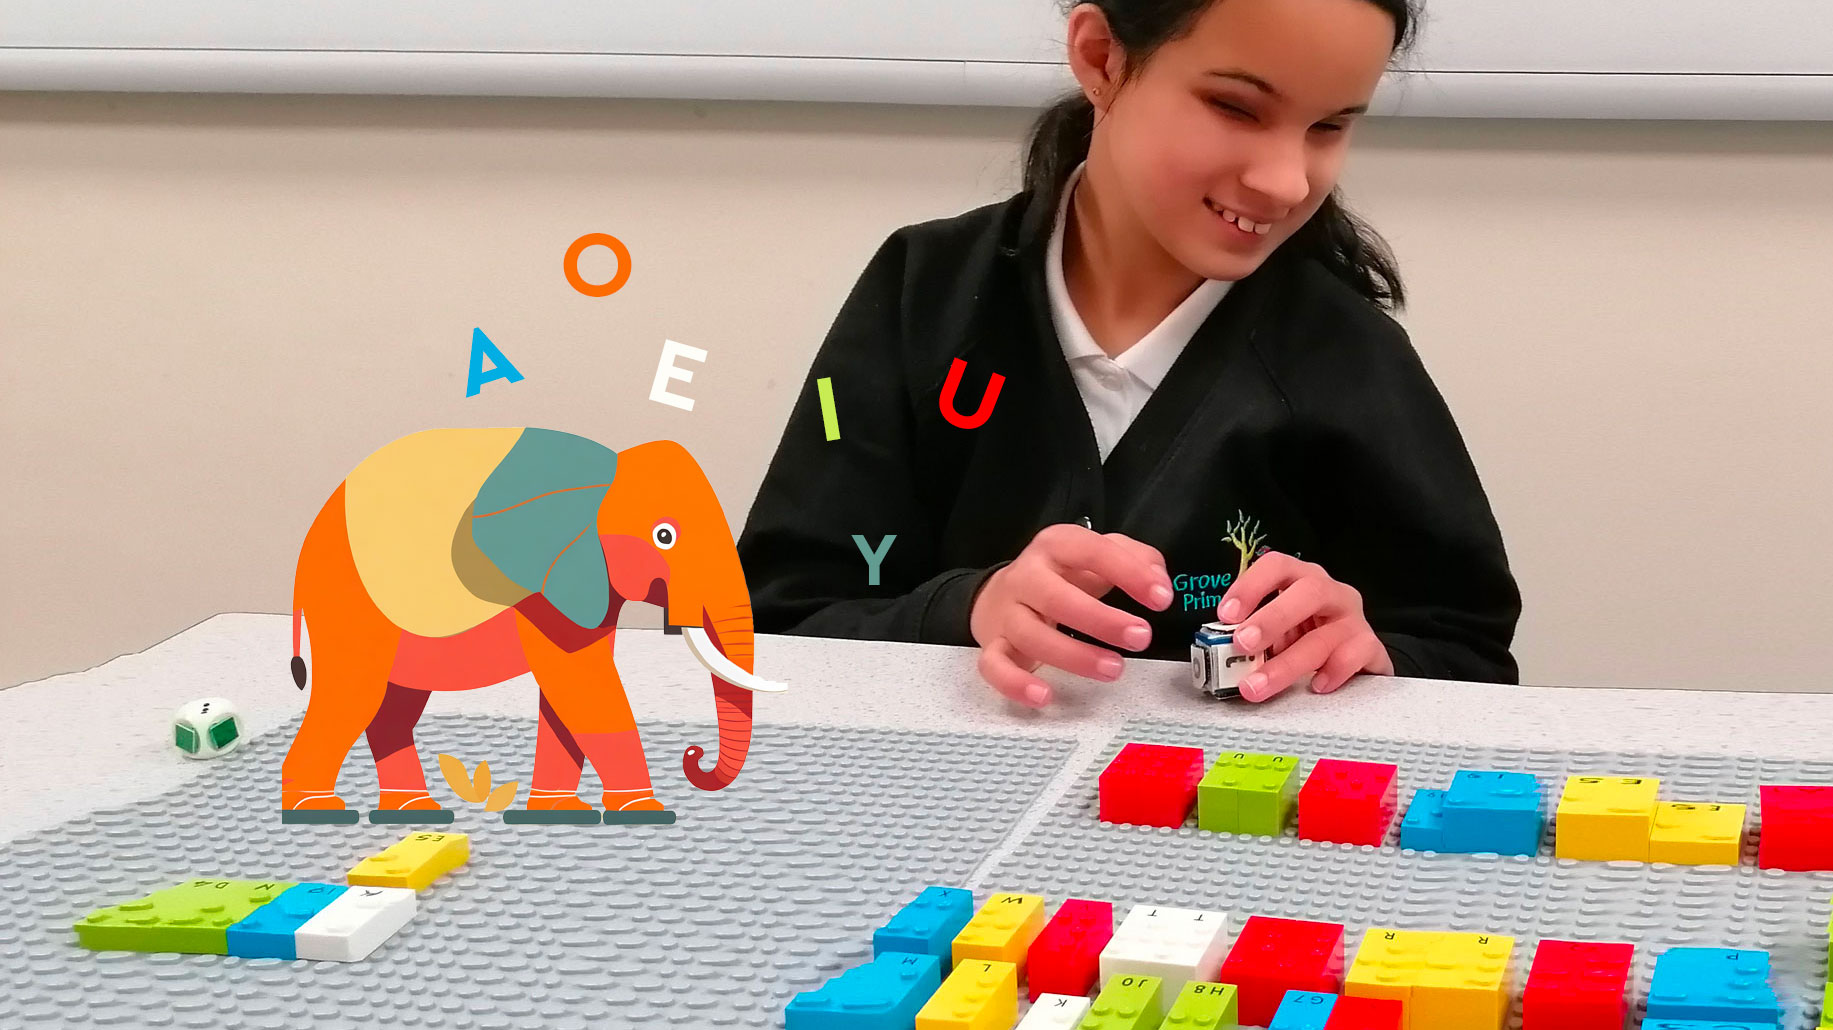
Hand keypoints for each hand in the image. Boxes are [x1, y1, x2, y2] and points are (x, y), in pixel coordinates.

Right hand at [970, 524, 1173, 707]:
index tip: (1161, 598)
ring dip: (1074, 656)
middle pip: (1056, 597)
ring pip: (1031, 635)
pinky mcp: (993, 646)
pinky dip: (1015, 683)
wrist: (998, 593)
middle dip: (1101, 620)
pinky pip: (995, 666)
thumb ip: (1136, 559)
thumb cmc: (1060, 576)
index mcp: (1055, 546)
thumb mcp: (1096, 555)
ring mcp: (1007, 613)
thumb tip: (1158, 585)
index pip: (1091, 551)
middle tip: (1140, 636)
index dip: (1129, 573)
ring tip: (1113, 669)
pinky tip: (1044, 696)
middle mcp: (1026, 577)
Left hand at [1217, 551, 1392, 701]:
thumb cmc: (1305, 638)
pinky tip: (1316, 685)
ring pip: (1325, 635)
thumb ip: (1253, 638)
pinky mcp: (1370, 646)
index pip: (1277, 566)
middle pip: (1308, 592)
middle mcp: (1330, 593)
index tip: (1226, 615)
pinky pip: (1357, 654)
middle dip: (1272, 619)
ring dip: (1287, 663)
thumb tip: (1222, 656)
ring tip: (1258, 686)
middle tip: (1242, 644)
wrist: (1354, 659)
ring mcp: (1354, 619)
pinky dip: (1334, 671)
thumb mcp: (1276, 633)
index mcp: (1300, 580)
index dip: (1250, 586)